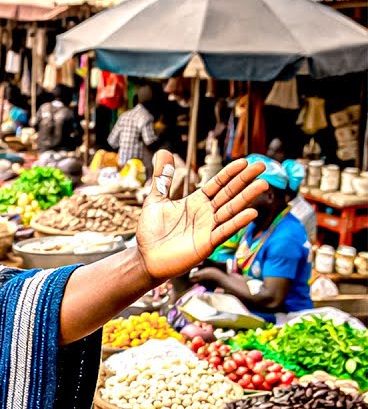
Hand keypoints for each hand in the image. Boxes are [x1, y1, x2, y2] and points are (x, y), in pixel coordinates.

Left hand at [136, 150, 265, 281]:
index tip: (244, 161)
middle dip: (245, 180)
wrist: (145, 258)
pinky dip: (237, 223)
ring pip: (231, 210)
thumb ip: (162, 178)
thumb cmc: (151, 231)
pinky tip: (251, 213)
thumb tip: (163, 151)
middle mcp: (206, 213)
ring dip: (246, 198)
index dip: (230, 173)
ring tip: (262, 185)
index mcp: (196, 201)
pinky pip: (224, 231)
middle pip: (229, 194)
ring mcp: (208, 228)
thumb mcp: (155, 200)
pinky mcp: (207, 244)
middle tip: (261, 166)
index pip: (217, 184)